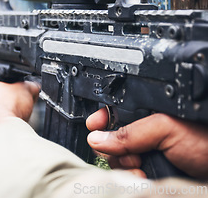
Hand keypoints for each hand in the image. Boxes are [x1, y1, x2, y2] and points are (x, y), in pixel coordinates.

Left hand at [0, 79, 39, 135]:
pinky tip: (11, 122)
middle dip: (5, 98)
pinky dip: (1, 122)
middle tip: (16, 100)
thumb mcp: (26, 88)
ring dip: (3, 111)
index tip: (14, 87)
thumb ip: (29, 85)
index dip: (7, 82)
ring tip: (15, 112)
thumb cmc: (11, 108)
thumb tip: (33, 86)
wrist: (9, 130)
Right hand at [86, 107, 207, 179]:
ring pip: (117, 159)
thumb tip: (98, 138)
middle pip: (110, 138)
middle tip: (132, 154)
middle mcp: (145, 132)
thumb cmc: (206, 141)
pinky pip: (128, 175)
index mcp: (148, 113)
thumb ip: (130, 132)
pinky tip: (143, 178)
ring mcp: (148, 153)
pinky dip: (132, 178)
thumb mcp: (165, 129)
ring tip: (142, 169)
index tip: (94, 127)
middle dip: (115, 149)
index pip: (114, 112)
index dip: (101, 119)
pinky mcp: (151, 171)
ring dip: (124, 166)